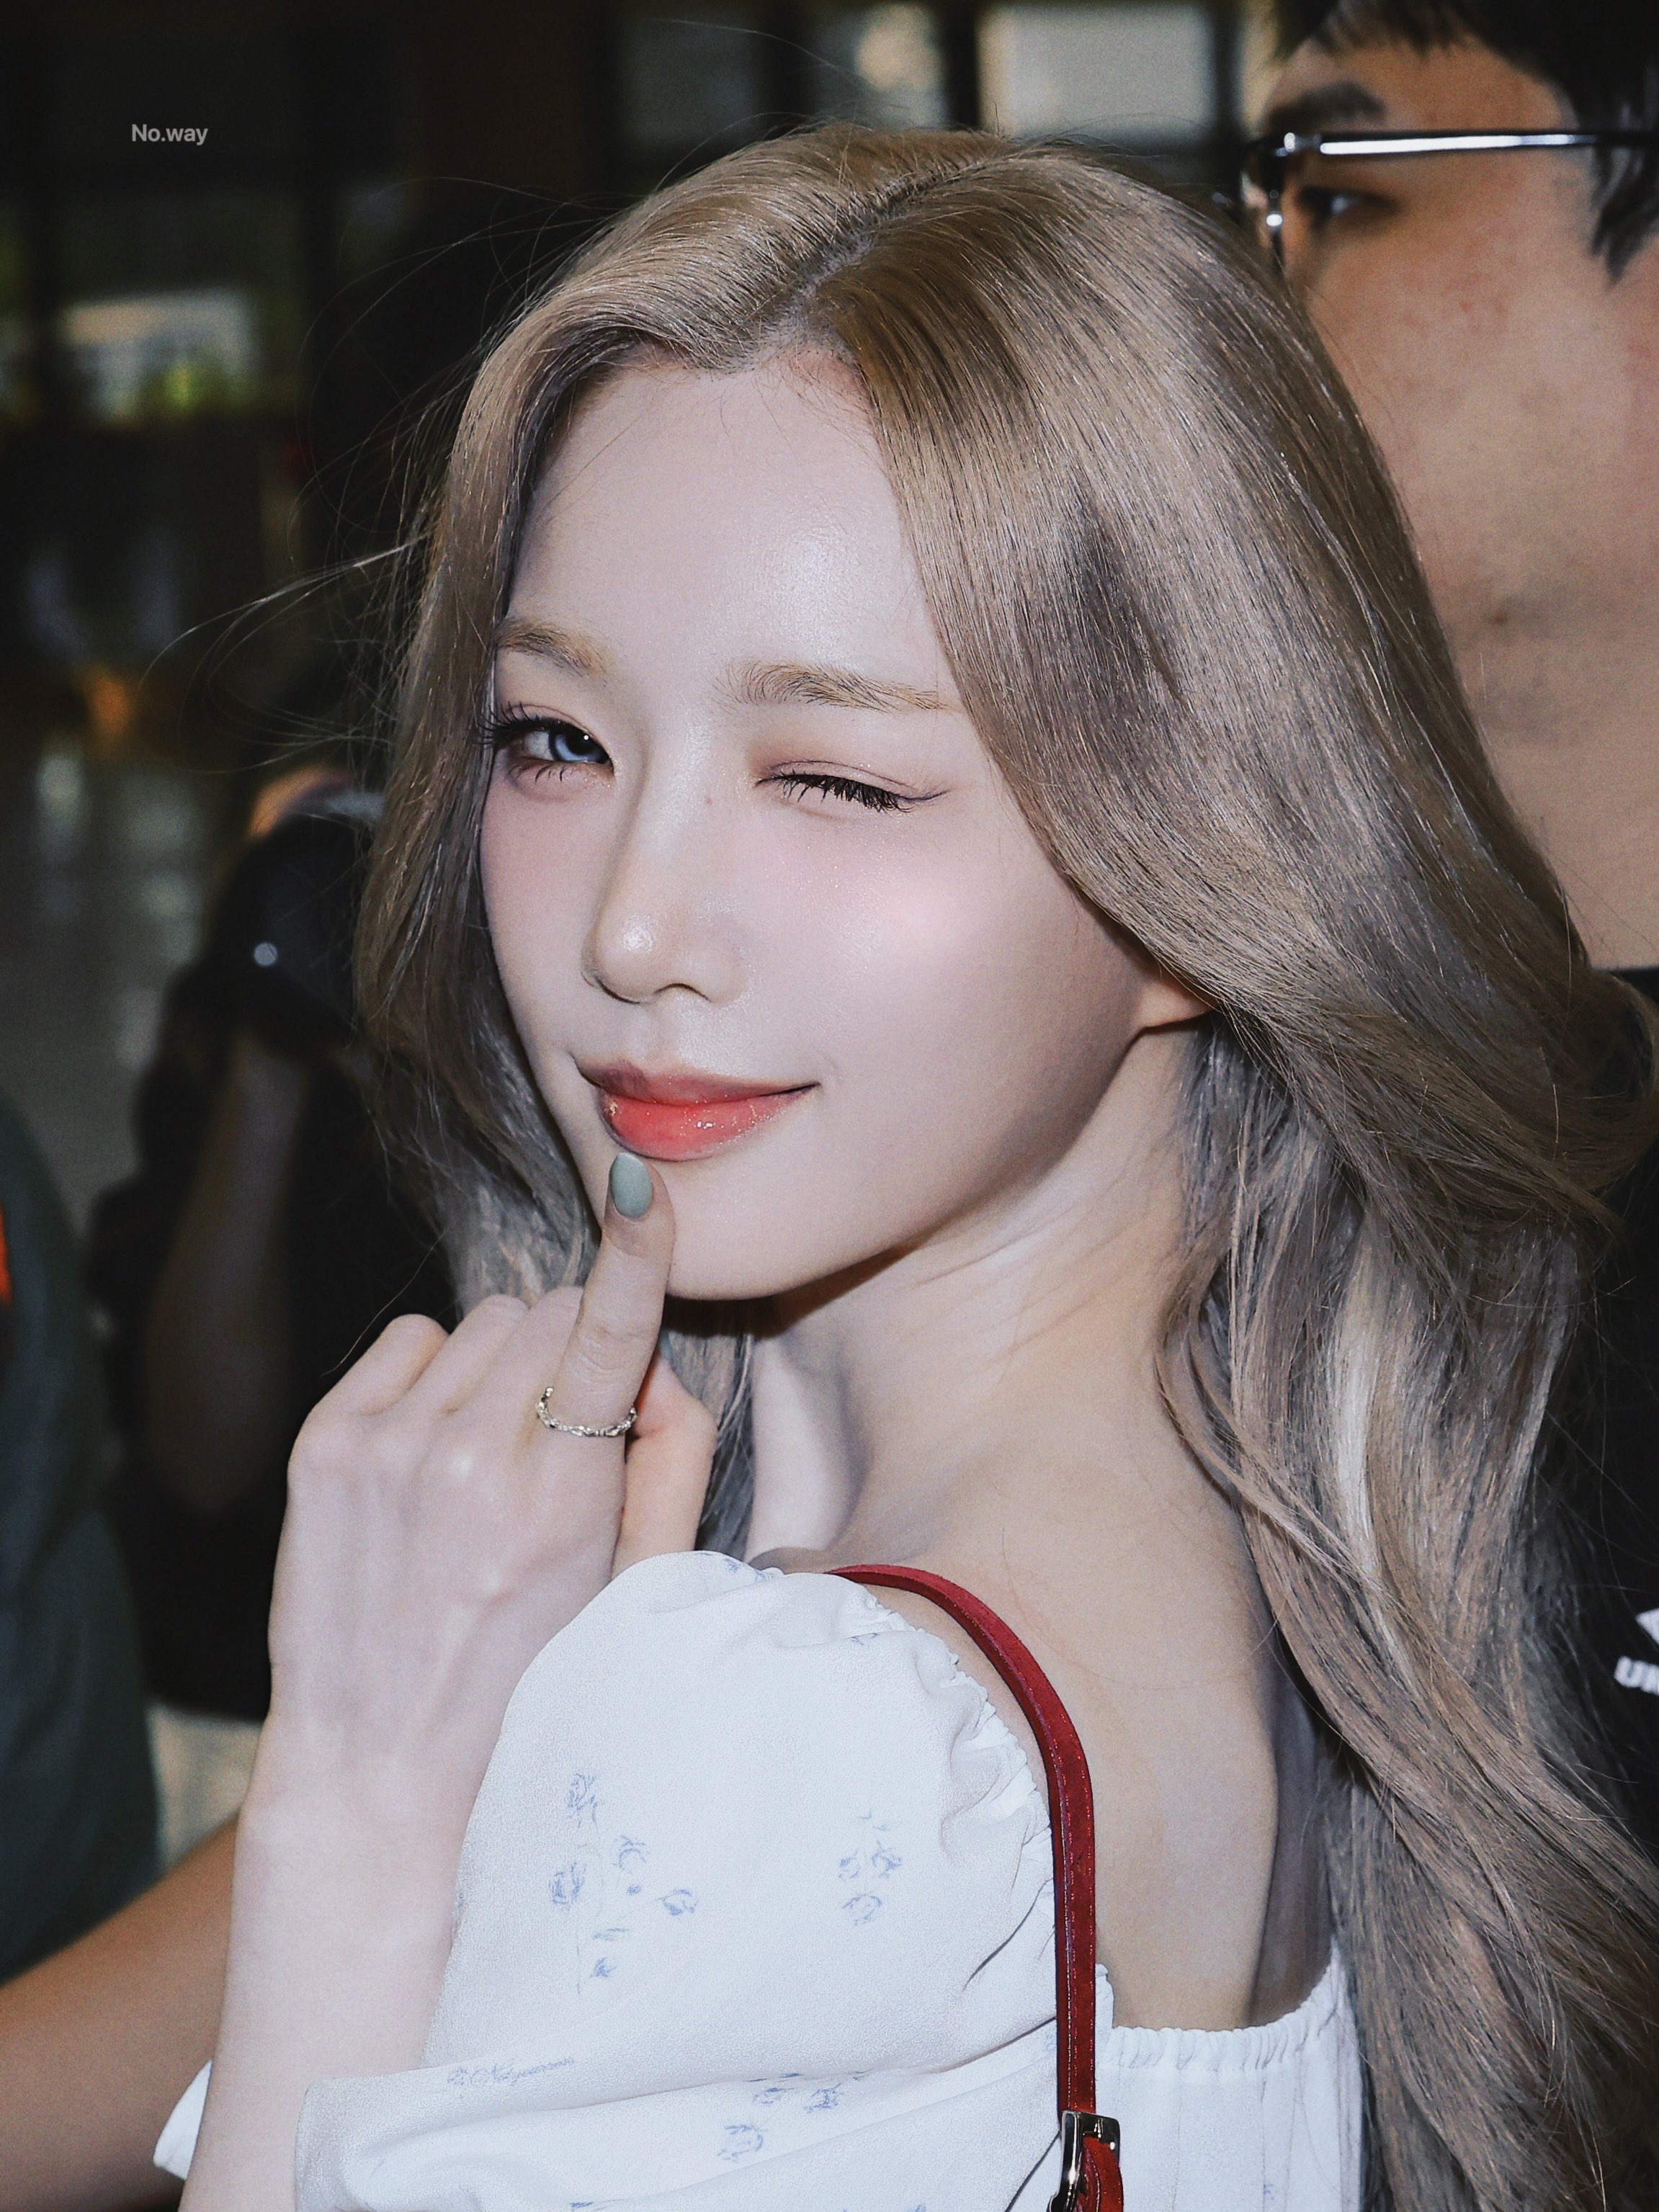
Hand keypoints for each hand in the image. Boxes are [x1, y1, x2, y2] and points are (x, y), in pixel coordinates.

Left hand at [256, 1151, 714, 1829]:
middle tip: (565, 1443)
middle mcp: (466, 1460)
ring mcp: (385, 1447)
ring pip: (484, 1321)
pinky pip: (410, 1340)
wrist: (383, 1769)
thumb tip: (651, 1361)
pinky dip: (436, 1375)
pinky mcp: (324, 1444)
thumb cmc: (533, 1685)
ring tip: (495, 1457)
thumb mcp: (637, 1593)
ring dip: (506, 1364)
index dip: (636, 1253)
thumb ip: (670, 1463)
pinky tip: (436, 1452)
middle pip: (551, 1314)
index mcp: (559, 1501)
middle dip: (574, 1353)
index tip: (643, 1187)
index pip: (608, 1337)